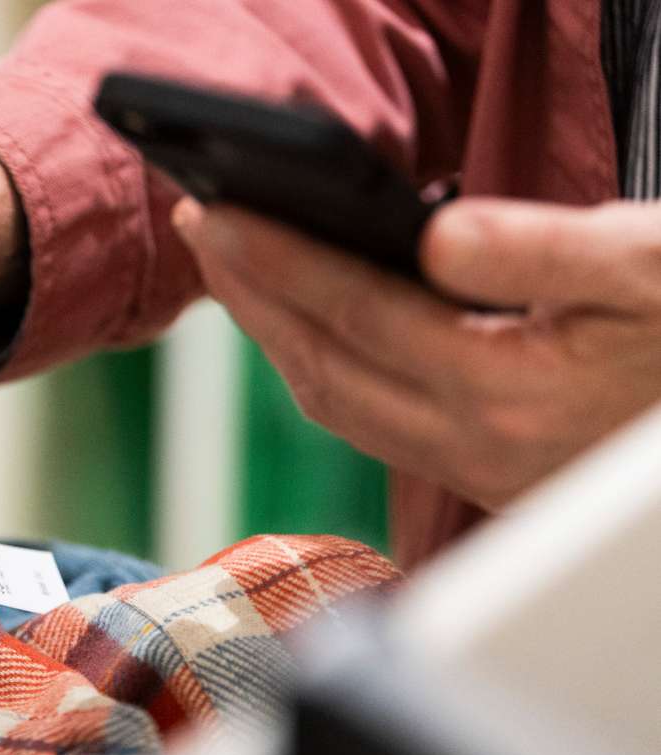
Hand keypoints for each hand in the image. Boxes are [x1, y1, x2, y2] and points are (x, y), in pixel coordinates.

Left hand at [173, 196, 660, 509]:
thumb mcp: (649, 268)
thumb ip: (540, 252)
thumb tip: (432, 235)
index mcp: (506, 390)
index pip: (354, 314)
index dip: (275, 261)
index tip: (216, 215)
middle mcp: (474, 444)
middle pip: (320, 367)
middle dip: (249, 296)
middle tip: (202, 230)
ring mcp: (473, 470)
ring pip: (336, 403)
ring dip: (275, 335)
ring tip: (237, 271)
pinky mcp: (483, 475)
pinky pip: (368, 422)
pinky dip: (321, 366)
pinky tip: (310, 328)